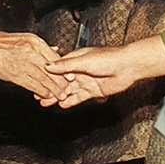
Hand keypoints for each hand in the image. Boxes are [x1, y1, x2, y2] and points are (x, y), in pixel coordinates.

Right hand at [0, 26, 69, 99]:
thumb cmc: (3, 42)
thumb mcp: (26, 38)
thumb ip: (42, 46)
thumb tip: (55, 50)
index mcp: (35, 42)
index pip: (55, 58)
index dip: (64, 69)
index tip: (71, 76)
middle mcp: (32, 52)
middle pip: (52, 70)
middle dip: (61, 82)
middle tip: (68, 89)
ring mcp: (24, 64)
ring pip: (44, 79)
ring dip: (53, 89)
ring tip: (60, 96)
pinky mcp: (15, 74)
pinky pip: (32, 84)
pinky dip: (40, 91)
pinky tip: (46, 95)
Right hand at [44, 36, 164, 108]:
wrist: (127, 67)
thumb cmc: (109, 58)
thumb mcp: (84, 61)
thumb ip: (66, 65)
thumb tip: (49, 65)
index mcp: (76, 59)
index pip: (57, 68)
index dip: (47, 75)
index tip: (36, 80)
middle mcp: (79, 70)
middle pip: (61, 81)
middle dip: (50, 87)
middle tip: (38, 95)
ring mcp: (86, 80)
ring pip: (68, 90)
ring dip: (57, 96)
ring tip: (46, 102)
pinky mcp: (93, 90)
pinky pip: (79, 97)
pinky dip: (70, 101)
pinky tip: (62, 105)